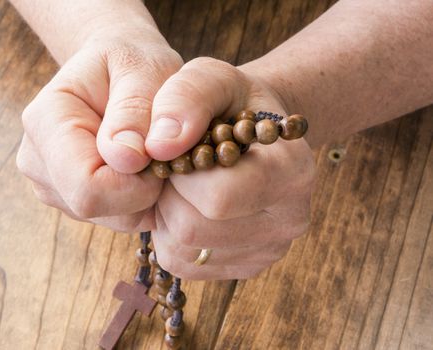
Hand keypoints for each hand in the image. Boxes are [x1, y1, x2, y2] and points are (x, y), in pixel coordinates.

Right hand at [16, 25, 182, 231]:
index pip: (87, 186)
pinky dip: (138, 200)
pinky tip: (139, 167)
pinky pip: (116, 218)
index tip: (161, 155)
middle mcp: (38, 160)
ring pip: (109, 217)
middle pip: (95, 206)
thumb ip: (140, 109)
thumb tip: (128, 160)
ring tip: (147, 152)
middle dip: (141, 189)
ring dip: (142, 194)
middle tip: (160, 152)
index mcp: (45, 121)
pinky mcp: (71, 199)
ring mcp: (51, 184)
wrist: (117, 70)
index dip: (136, 183)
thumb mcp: (146, 69)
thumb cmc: (133, 64)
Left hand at [146, 57, 315, 279]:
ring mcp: (267, 250)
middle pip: (194, 230)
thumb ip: (186, 97)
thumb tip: (158, 146)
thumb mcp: (211, 78)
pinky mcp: (242, 267)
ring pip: (183, 250)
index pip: (219, 197)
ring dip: (166, 213)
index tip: (183, 148)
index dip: (182, 172)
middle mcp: (289, 220)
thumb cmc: (232, 103)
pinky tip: (187, 204)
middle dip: (169, 194)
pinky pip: (182, 262)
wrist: (252, 131)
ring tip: (185, 183)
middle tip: (179, 167)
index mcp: (292, 173)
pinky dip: (169, 233)